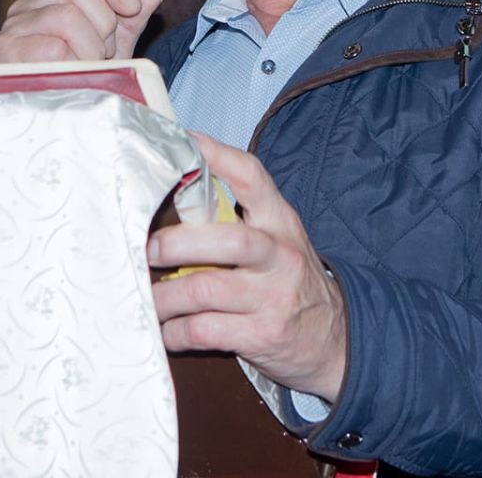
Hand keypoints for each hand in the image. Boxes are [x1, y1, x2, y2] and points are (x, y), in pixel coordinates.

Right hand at [0, 0, 163, 61]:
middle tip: (104, 52)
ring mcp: (15, 26)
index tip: (133, 7)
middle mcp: (30, 4)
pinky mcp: (8, 50)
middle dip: (102, 21)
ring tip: (87, 66)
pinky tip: (68, 76)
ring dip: (90, 48)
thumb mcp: (112, 46)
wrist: (53, 118)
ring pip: (67, 16)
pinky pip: (53, 47)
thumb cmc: (78, 77)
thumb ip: (131, 19)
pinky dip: (71, 64)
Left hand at [148, 133, 347, 400]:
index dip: (217, 156)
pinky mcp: (260, 336)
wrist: (334, 340)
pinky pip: (203, 331)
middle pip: (229, 240)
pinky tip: (167, 330)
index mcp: (281, 222)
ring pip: (204, 290)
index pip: (252, 177)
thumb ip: (238, 221)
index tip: (183, 142)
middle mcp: (280, 257)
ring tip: (147, 298)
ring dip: (163, 296)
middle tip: (147, 250)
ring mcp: (272, 298)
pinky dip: (174, 332)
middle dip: (178, 243)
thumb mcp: (278, 242)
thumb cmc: (290, 283)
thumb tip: (176, 197)